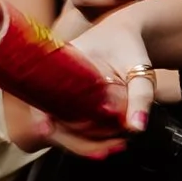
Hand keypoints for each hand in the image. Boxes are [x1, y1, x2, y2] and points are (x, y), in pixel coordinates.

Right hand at [54, 6, 154, 155]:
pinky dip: (88, 138)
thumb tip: (136, 127)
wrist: (125, 35)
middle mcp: (53, 80)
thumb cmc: (129, 45)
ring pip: (61, 127)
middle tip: (115, 145)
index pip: (42, 95)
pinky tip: (109, 142)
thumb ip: (140, 95)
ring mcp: (58, 93)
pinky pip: (70, 126)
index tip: (45, 131)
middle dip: (80, 142)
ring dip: (86, 143)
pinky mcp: (68, 104)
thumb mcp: (138, 67)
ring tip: (117, 144)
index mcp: (61, 62)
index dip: (40, 118)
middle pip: (52, 120)